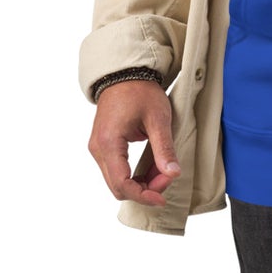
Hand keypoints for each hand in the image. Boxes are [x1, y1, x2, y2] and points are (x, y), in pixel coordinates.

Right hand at [90, 79, 180, 206]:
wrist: (125, 75)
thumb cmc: (140, 92)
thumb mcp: (158, 119)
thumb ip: (164, 148)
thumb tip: (172, 174)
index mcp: (109, 143)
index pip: (121, 183)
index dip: (143, 195)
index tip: (162, 198)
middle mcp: (98, 149)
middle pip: (118, 187)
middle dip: (145, 189)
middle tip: (167, 177)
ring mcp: (98, 148)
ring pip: (118, 181)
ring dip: (141, 182)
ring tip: (163, 170)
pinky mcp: (103, 147)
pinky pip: (118, 170)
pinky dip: (136, 174)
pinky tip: (154, 166)